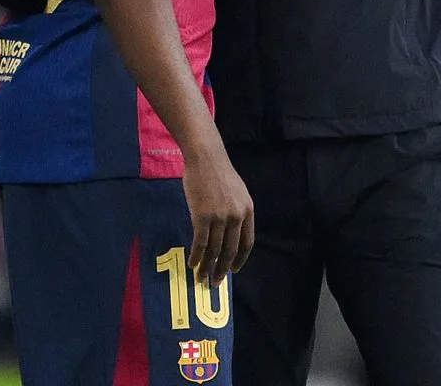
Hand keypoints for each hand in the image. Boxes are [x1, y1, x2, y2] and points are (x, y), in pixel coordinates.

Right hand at [183, 149, 253, 286]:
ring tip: (201, 278)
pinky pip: (200, 243)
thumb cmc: (219, 173)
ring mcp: (219, 217)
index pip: (247, 243)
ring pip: (214, 250)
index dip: (239, 259)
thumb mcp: (237, 192)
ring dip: (207, 267)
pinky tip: (192, 264)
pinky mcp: (202, 217)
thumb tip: (231, 234)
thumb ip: (237, 212)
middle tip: (215, 282)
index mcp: (247, 211)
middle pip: (230, 250)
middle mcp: (236, 217)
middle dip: (222, 269)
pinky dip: (196, 256)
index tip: (233, 270)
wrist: (205, 158)